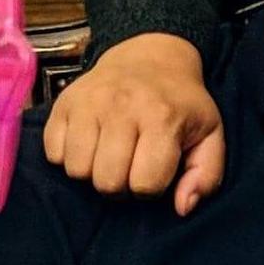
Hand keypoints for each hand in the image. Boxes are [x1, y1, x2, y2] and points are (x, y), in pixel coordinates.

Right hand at [44, 34, 225, 215]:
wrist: (150, 56)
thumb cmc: (180, 104)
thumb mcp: (210, 134)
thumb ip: (206, 175)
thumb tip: (183, 208)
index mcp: (162, 117)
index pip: (145, 184)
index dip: (151, 188)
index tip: (155, 171)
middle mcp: (122, 107)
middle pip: (106, 182)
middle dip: (120, 185)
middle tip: (129, 167)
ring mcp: (88, 102)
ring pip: (77, 170)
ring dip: (93, 172)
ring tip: (109, 155)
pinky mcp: (64, 102)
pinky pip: (53, 152)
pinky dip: (68, 156)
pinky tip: (89, 142)